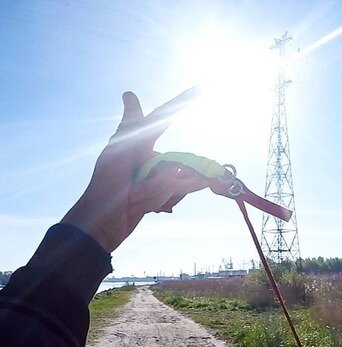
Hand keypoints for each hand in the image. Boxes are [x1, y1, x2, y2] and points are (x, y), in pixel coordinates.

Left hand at [62, 89, 205, 251]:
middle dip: (164, 178)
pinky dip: (176, 194)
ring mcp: (157, 176)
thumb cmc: (105, 186)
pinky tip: (167, 198)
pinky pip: (180, 190)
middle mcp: (149, 157)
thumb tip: (129, 93)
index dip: (181, 102)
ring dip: (162, 191)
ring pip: (180, 177)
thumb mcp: (118, 153)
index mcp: (138, 142)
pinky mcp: (160, 194)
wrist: (102, 223)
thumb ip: (131, 126)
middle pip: (176, 159)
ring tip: (139, 199)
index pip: (163, 118)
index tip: (200, 89)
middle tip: (141, 187)